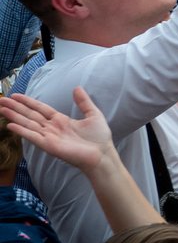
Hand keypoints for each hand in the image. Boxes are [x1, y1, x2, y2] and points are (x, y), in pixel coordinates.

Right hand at [0, 87, 116, 172]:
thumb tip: (77, 88)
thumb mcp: (93, 114)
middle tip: (1, 100)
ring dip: (14, 116)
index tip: (15, 95)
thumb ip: (83, 102)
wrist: (102, 154)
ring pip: (28, 123)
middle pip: (30, 115)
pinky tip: (10, 125)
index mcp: (60, 120)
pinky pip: (32, 136)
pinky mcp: (48, 145)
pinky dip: (21, 130)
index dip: (27, 102)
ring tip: (1, 109)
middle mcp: (51, 128)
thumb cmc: (98, 137)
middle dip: (15, 107)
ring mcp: (48, 136)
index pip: (40, 108)